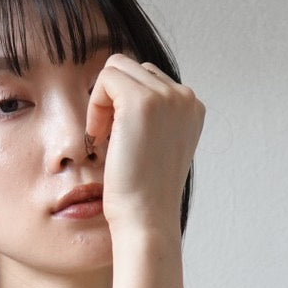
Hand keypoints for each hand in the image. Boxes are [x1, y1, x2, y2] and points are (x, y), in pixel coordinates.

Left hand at [85, 53, 204, 238]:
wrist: (147, 219)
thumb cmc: (145, 192)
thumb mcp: (157, 146)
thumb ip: (152, 117)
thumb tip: (122, 92)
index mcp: (192, 108)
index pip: (149, 80)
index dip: (125, 106)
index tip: (122, 141)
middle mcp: (185, 97)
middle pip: (134, 69)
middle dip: (114, 100)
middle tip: (108, 139)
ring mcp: (167, 96)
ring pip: (118, 68)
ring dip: (103, 101)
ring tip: (104, 137)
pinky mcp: (142, 101)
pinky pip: (106, 78)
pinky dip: (95, 105)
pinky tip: (99, 136)